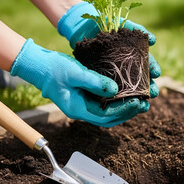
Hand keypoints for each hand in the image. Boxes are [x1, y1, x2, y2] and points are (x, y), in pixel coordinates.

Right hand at [10, 39, 147, 127]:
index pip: (106, 116)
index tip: (138, 102)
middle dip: (128, 112)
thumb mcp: (75, 73)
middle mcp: (82, 111)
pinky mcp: (86, 97)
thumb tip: (116, 90)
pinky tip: (128, 93)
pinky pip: (105, 103)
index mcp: (78, 110)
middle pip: (110, 118)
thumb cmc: (54, 69)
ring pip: (109, 112)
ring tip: (141, 101)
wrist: (39, 65)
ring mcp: (84, 105)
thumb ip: (94, 82)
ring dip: (125, 108)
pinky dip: (117, 101)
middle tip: (144, 104)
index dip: (124, 111)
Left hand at [57, 2, 160, 98]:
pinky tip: (122, 100)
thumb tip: (153, 40)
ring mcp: (114, 72)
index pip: (147, 63)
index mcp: (134, 53)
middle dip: (149, 85)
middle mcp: (126, 64)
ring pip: (127, 85)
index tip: (156, 73)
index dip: (153, 68)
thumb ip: (136, 28)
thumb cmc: (105, 22)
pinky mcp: (101, 77)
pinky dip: (117, 95)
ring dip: (137, 93)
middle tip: (154, 92)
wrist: (83, 24)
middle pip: (140, 77)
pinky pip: (111, 89)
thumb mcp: (121, 23)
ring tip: (142, 101)